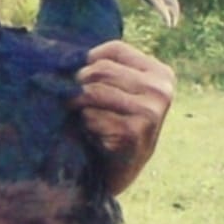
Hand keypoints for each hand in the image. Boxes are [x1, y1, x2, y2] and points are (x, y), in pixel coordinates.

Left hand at [69, 40, 174, 193]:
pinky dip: (85, 125)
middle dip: (76, 83)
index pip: (115, 50)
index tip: (73, 76)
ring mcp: (152, 111)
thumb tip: (61, 53)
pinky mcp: (137, 132)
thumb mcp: (115, 91)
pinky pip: (93, 116)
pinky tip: (93, 136)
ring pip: (94, 91)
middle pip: (101, 69)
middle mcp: (161, 89)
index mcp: (160, 73)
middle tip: (66, 99)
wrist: (115, 174)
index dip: (86, 60)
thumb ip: (102, 69)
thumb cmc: (110, 125)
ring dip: (78, 106)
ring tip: (80, 117)